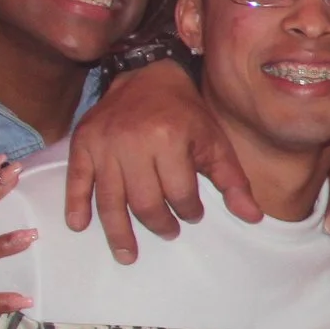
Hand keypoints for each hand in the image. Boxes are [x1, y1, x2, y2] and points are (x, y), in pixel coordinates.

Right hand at [64, 60, 260, 261]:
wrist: (149, 75)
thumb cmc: (186, 113)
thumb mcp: (215, 142)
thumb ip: (232, 181)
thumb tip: (253, 217)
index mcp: (170, 138)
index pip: (180, 192)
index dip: (190, 210)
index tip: (193, 215)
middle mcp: (134, 141)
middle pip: (144, 201)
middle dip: (159, 223)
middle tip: (168, 231)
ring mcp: (104, 142)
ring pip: (110, 198)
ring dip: (119, 231)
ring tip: (128, 253)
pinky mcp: (83, 142)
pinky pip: (76, 179)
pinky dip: (76, 204)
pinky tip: (79, 225)